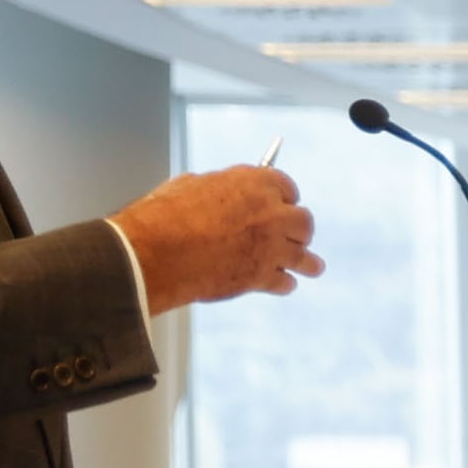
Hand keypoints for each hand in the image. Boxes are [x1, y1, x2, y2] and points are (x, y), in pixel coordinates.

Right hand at [110, 164, 323, 309]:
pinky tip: (284, 284)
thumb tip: (223, 194)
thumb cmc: (163, 216)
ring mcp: (271, 247)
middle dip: (298, 228)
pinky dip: (284, 283)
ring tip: (312, 266)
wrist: (154, 253)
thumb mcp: (191, 186)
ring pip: (305, 256)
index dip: (284, 197)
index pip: (286, 186)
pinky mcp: (263, 277)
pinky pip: (286, 282)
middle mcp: (271, 213)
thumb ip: (220, 189)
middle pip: (304, 222)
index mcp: (255, 183)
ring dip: (307, 261)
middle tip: (295, 234)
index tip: (285, 203)